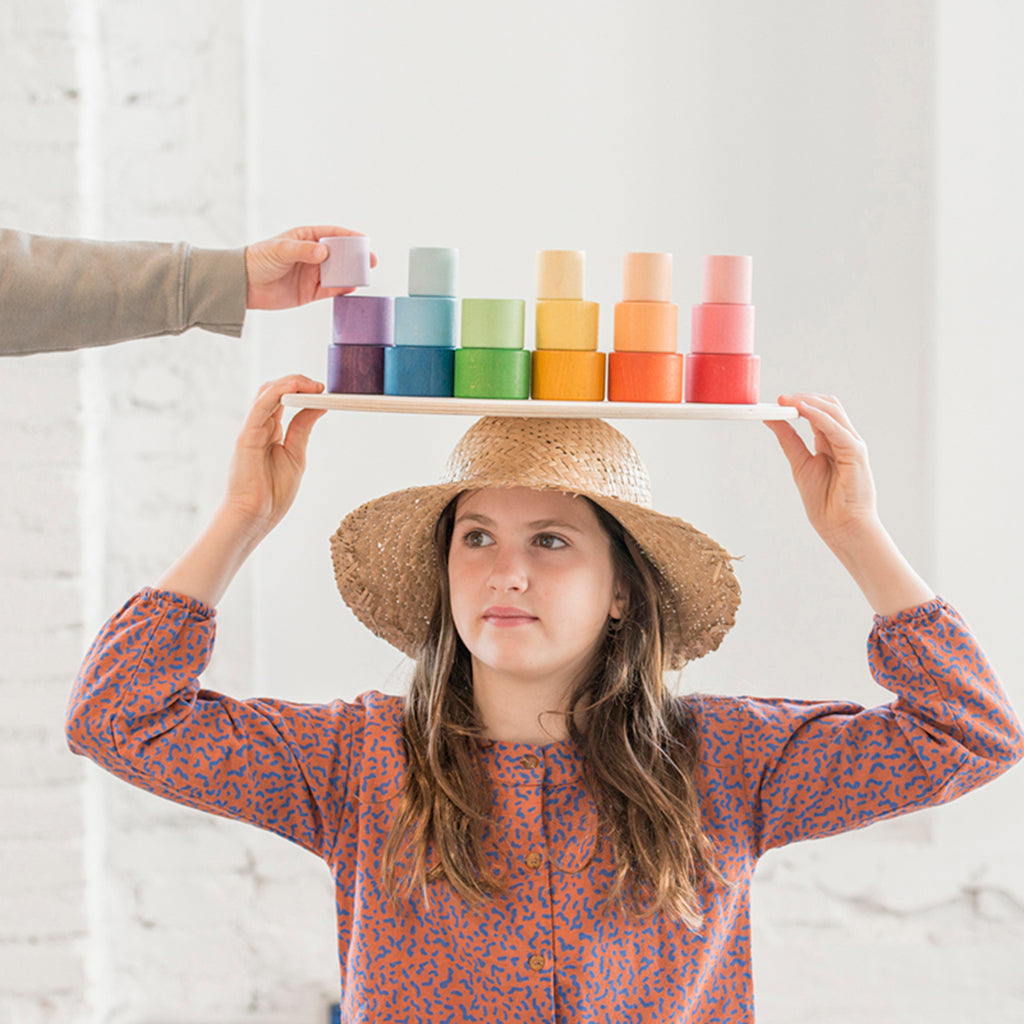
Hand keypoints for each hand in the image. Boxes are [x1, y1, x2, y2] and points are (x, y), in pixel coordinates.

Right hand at [220, 375, 326, 540]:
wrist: (255, 516)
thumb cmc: (272, 492)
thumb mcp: (296, 455)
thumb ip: (302, 429)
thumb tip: (319, 406)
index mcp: (269, 431)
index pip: (281, 399)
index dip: (301, 390)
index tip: (323, 390)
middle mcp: (258, 426)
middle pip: (273, 391)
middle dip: (297, 382)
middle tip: (320, 385)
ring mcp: (251, 429)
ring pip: (266, 393)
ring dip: (290, 383)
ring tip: (312, 384)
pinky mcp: (246, 435)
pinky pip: (260, 406)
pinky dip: (278, 392)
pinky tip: (295, 387)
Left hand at [245, 225, 377, 309]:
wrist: (244, 285)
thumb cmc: (259, 260)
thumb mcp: (281, 250)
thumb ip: (303, 250)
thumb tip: (325, 253)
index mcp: (306, 238)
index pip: (332, 234)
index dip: (349, 236)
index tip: (364, 240)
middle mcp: (312, 255)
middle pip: (339, 254)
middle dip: (355, 257)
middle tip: (370, 261)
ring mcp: (312, 274)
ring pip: (338, 272)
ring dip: (351, 274)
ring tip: (363, 275)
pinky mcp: (310, 292)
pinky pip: (331, 290)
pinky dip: (342, 289)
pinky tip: (351, 287)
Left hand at [764, 394, 879, 548]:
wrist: (840, 526)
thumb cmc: (824, 501)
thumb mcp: (799, 463)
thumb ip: (788, 439)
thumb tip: (772, 418)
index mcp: (831, 442)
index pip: (818, 412)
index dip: (799, 403)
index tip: (777, 402)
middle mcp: (844, 439)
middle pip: (828, 406)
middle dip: (803, 398)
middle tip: (780, 399)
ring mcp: (852, 445)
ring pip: (833, 412)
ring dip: (809, 402)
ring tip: (787, 401)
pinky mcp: (856, 453)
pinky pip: (836, 429)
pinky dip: (818, 417)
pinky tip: (802, 411)